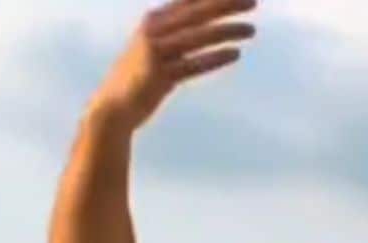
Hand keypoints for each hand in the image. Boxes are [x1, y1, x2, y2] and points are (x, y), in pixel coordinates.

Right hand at [89, 0, 257, 130]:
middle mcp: (154, 31)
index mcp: (154, 20)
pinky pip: (193, 64)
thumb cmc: (139, 76)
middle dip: (226, 5)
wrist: (113, 106)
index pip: (189, 1)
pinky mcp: (160, 76)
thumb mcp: (155, 46)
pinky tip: (235, 53)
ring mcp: (155, 52)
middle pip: (197, 13)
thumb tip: (205, 21)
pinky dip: (215, 58)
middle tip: (253, 2)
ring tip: (251, 30)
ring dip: (227, 31)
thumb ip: (175, 32)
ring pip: (198, 37)